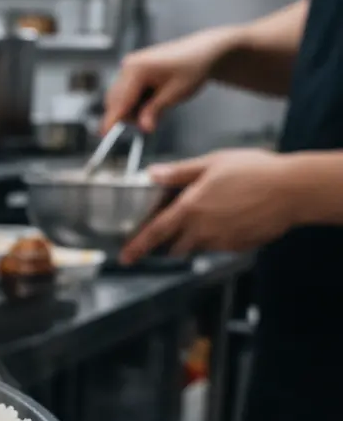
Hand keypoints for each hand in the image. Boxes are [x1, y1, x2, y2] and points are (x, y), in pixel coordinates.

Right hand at [103, 29, 232, 133]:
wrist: (203, 51)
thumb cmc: (193, 67)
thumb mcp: (175, 94)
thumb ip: (155, 111)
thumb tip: (144, 127)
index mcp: (137, 69)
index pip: (120, 101)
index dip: (111, 120)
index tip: (103, 135)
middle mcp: (128, 65)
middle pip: (116, 101)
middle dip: (130, 115)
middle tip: (152, 119)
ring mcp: (129, 66)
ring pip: (120, 98)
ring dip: (135, 108)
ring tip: (159, 102)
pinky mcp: (133, 69)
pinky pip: (127, 92)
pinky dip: (137, 100)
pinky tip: (154, 96)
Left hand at [120, 149, 295, 263]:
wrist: (293, 190)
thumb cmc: (254, 171)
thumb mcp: (212, 163)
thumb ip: (179, 172)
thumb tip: (152, 174)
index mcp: (190, 208)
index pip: (155, 233)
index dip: (137, 246)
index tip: (125, 257)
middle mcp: (202, 230)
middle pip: (174, 245)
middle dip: (168, 241)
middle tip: (172, 228)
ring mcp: (221, 241)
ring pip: (197, 246)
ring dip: (193, 237)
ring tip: (210, 214)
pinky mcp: (238, 247)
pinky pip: (219, 245)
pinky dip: (217, 236)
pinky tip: (230, 216)